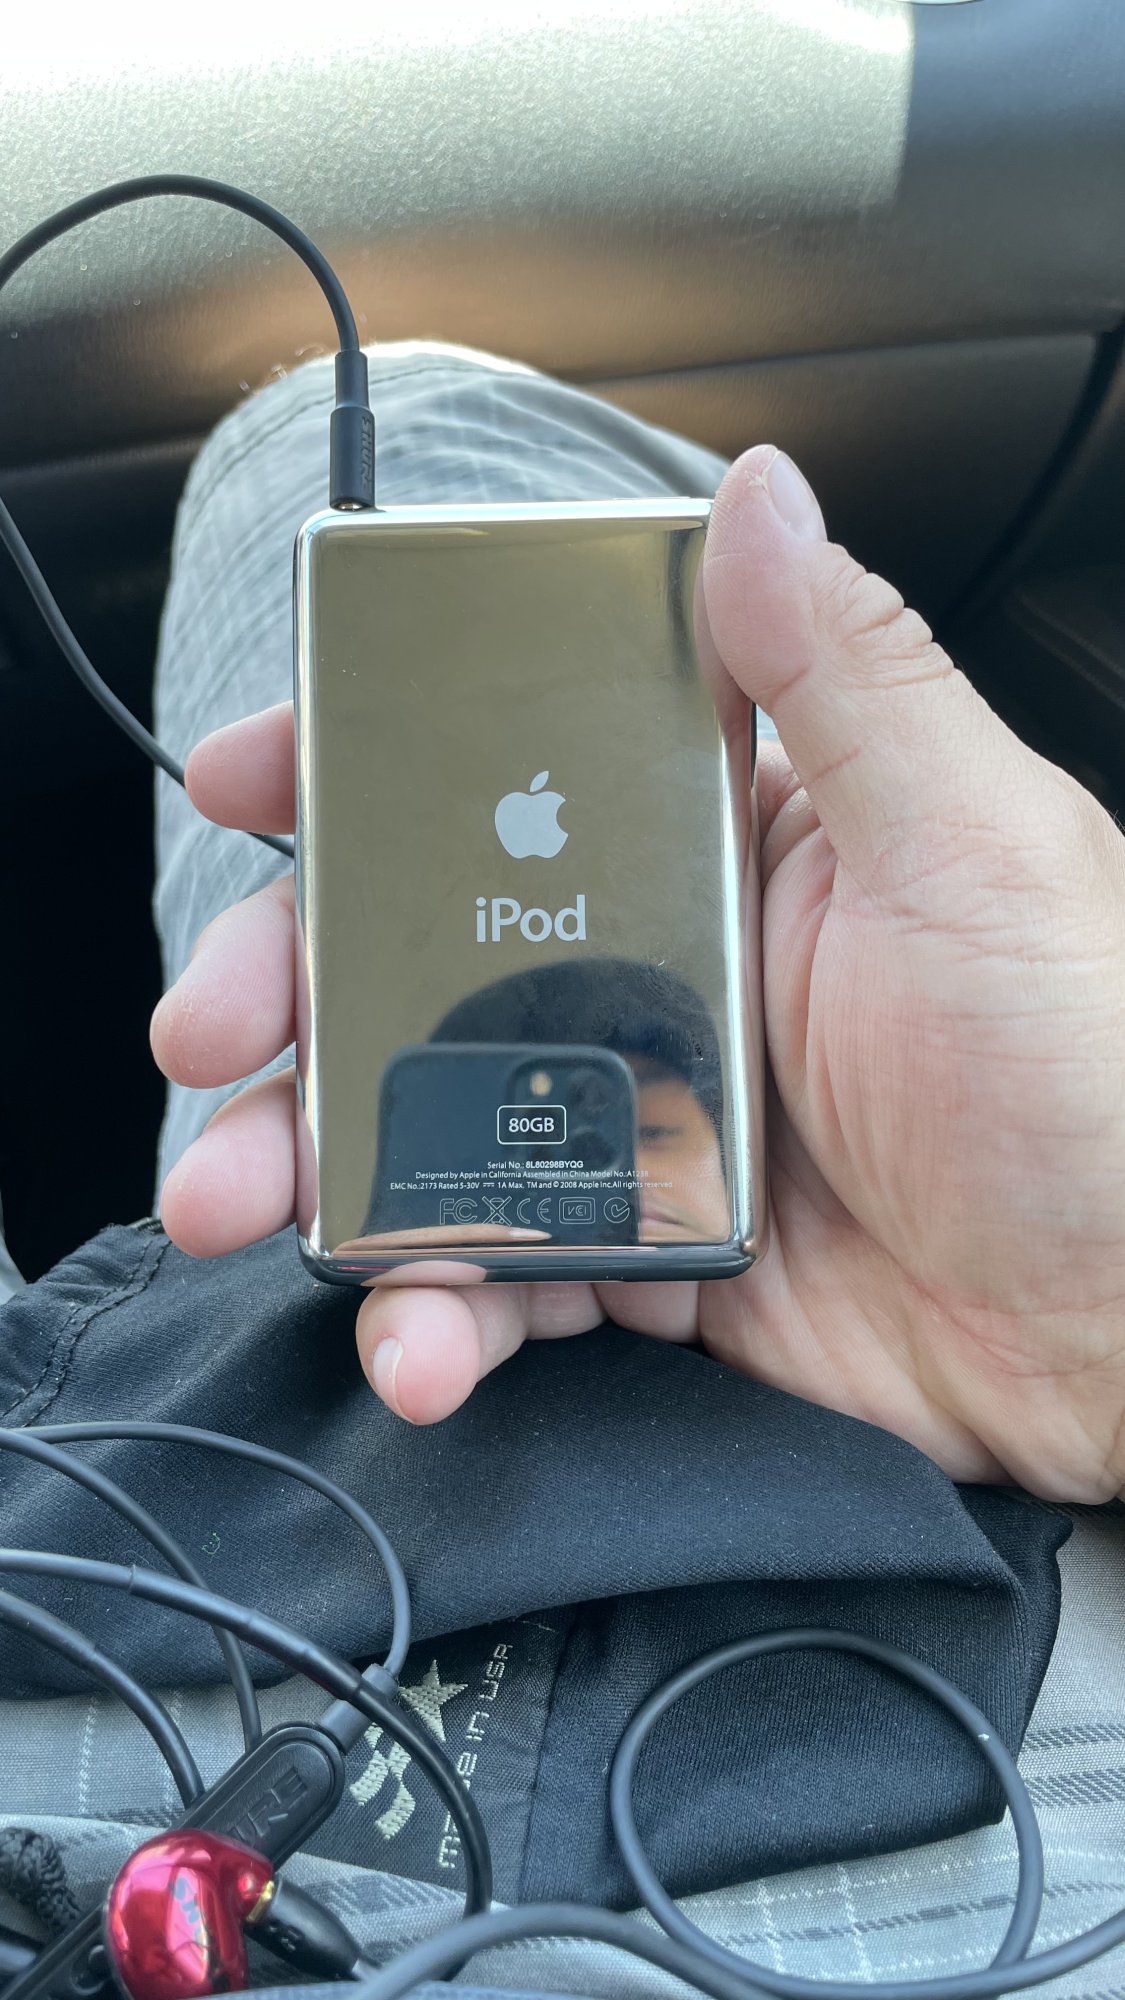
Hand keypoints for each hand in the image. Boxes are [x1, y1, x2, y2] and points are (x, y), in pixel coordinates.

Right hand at [150, 447, 1124, 1498]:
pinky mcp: (644, 1256)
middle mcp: (671, 970)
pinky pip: (499, 1270)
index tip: (260, 775)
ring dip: (312, 1161)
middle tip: (213, 1025)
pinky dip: (433, 1309)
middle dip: (287, 980)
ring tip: (245, 1200)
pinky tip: (417, 1336)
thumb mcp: (981, 854)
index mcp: (737, 841)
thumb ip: (846, 684)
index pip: (520, 763)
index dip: (370, 760)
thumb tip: (757, 501)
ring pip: (428, 1117)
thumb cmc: (1101, 1081)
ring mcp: (644, 1120)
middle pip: (422, 947)